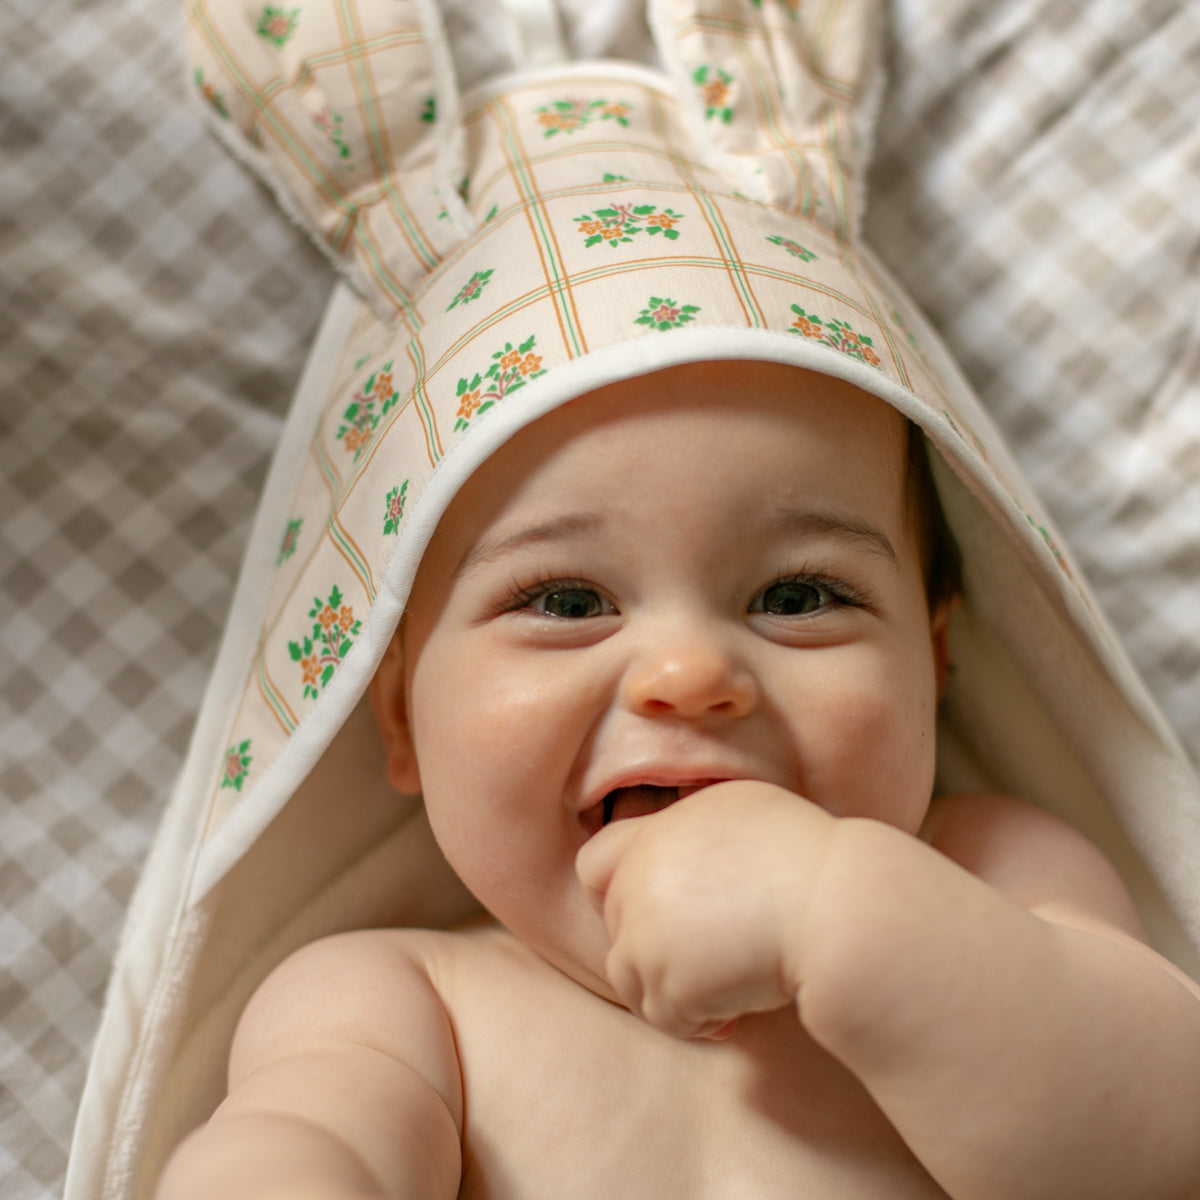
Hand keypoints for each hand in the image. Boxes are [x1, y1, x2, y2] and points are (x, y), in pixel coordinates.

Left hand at [575, 781, 831, 1037]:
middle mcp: (641, 873)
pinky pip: (662, 1016)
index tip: (658, 913)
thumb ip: (698, 834)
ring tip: (726, 990)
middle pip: (615, 924)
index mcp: (662, 829)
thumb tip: (686, 860)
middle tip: (711, 960)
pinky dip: (695, 1023)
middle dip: (655, 948)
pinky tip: (734, 1015)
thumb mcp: (748, 813)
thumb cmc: (814, 860)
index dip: (615, 890)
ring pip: (629, 977)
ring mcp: (646, 929)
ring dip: (671, 990)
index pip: (595, 861)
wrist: (836, 907)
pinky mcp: (665, 981)